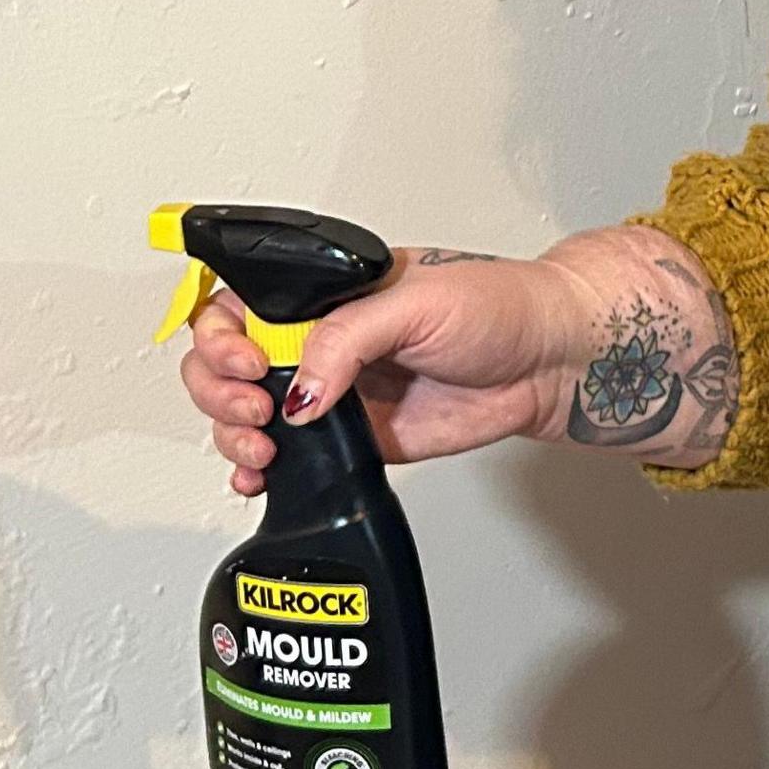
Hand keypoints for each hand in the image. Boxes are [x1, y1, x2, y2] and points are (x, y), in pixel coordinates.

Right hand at [177, 226, 741, 490]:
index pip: (237, 305)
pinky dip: (257, 473)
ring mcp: (332, 392)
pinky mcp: (352, 440)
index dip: (221, 337)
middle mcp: (319, 340)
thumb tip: (300, 388)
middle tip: (258, 408)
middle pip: (224, 364)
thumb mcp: (419, 301)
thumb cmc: (499, 307)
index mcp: (325, 291)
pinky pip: (287, 460)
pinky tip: (260, 477)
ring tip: (265, 446)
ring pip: (244, 415)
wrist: (548, 362)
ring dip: (232, 435)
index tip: (248, 362)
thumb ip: (348, 337)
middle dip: (220, 390)